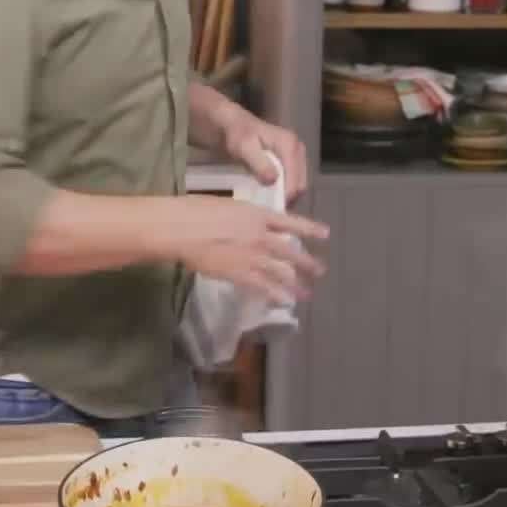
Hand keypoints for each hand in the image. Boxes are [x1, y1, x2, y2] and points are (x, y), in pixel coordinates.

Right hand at [162, 195, 327, 303]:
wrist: (181, 228)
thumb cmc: (195, 210)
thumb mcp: (226, 206)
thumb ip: (242, 216)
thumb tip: (245, 222)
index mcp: (257, 215)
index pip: (290, 222)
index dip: (309, 229)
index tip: (325, 234)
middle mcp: (260, 236)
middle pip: (290, 251)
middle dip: (307, 262)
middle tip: (320, 270)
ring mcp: (252, 256)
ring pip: (280, 272)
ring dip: (296, 284)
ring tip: (307, 293)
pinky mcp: (240, 273)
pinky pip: (263, 286)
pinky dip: (276, 294)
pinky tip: (285, 301)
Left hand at [221, 114, 309, 203]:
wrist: (234, 126)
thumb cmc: (237, 135)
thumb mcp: (244, 147)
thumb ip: (259, 163)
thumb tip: (273, 180)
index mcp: (290, 145)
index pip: (295, 179)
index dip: (286, 196)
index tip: (271, 208)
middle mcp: (298, 149)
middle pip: (300, 184)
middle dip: (287, 198)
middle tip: (269, 208)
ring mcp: (296, 156)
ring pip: (297, 185)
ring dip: (285, 195)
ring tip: (268, 203)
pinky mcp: (291, 162)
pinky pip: (292, 182)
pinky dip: (283, 190)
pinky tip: (270, 195)